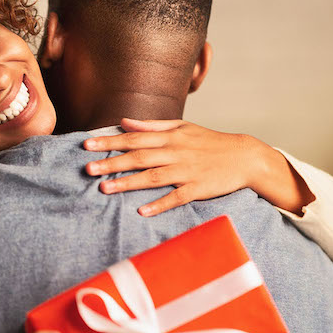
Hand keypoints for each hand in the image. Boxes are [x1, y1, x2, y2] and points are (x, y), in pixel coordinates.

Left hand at [83, 118, 309, 216]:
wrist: (244, 156)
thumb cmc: (209, 141)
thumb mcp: (182, 127)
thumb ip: (152, 126)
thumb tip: (124, 121)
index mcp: (170, 137)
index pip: (133, 138)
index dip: (110, 141)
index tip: (87, 145)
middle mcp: (175, 152)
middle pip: (138, 157)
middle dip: (111, 163)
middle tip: (87, 169)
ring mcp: (186, 171)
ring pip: (152, 177)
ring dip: (128, 183)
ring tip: (104, 188)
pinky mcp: (198, 189)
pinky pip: (176, 198)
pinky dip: (160, 204)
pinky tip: (143, 211)